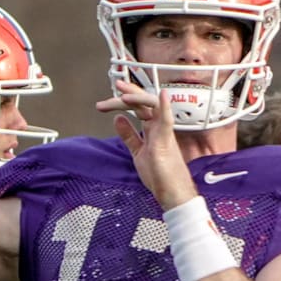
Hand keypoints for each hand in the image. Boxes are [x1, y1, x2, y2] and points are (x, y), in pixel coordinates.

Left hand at [97, 80, 196, 209]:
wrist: (173, 194)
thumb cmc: (160, 176)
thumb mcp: (138, 152)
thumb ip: (129, 136)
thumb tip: (118, 119)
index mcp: (153, 130)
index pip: (138, 108)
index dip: (124, 100)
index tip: (107, 100)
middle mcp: (159, 128)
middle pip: (143, 104)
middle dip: (129, 93)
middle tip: (115, 86)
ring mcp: (164, 133)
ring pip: (153, 107)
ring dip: (138, 97)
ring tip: (122, 93)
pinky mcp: (168, 142)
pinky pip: (168, 121)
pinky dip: (165, 107)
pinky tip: (162, 96)